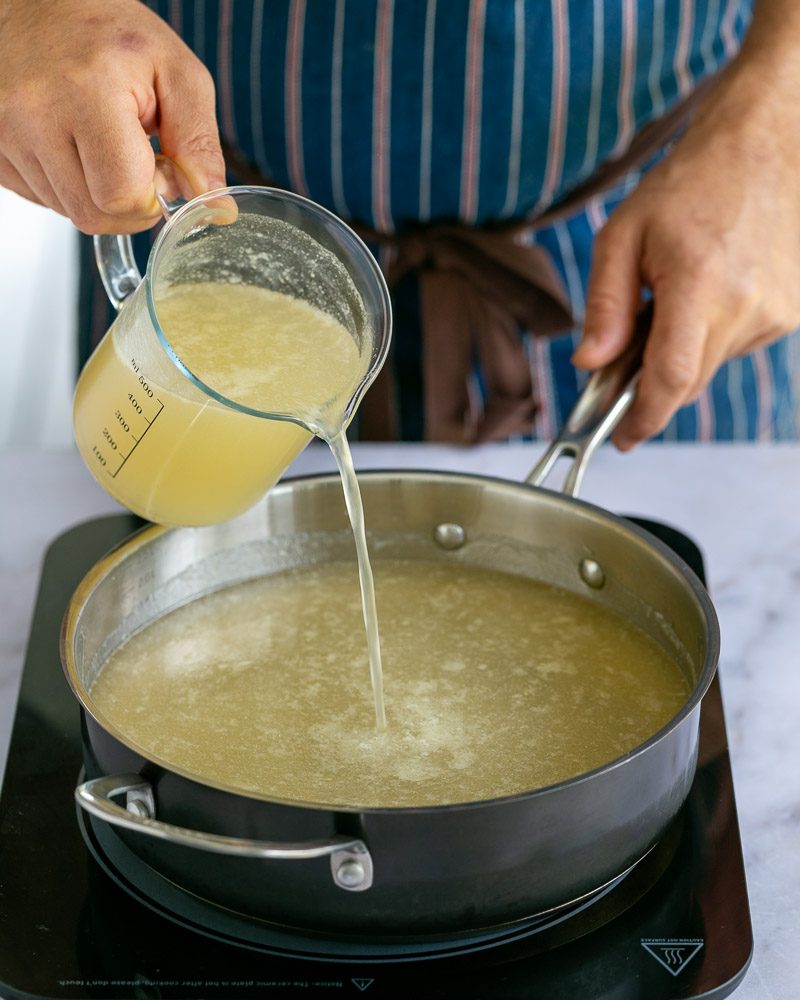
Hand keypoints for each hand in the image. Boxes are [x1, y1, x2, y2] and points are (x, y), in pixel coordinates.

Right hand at [0, 0, 225, 233]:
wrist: (38, 3)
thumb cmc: (107, 32)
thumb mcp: (174, 71)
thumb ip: (200, 142)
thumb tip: (215, 204)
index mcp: (86, 91)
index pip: (122, 196)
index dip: (151, 196)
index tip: (157, 165)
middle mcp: (33, 113)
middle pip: (95, 215)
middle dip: (127, 201)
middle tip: (133, 156)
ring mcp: (4, 132)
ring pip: (69, 213)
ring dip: (97, 192)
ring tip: (99, 141)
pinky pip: (43, 201)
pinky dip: (68, 185)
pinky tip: (73, 145)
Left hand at [572, 48, 799, 448]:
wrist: (762, 149)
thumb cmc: (688, 186)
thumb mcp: (622, 237)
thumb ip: (605, 306)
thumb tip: (590, 364)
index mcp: (700, 283)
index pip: (670, 378)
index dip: (641, 417)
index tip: (619, 437)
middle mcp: (747, 305)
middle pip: (687, 382)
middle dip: (650, 385)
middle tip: (625, 358)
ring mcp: (776, 312)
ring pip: (709, 365)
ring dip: (681, 352)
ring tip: (673, 298)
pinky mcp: (790, 313)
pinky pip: (734, 347)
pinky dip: (709, 336)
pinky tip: (706, 293)